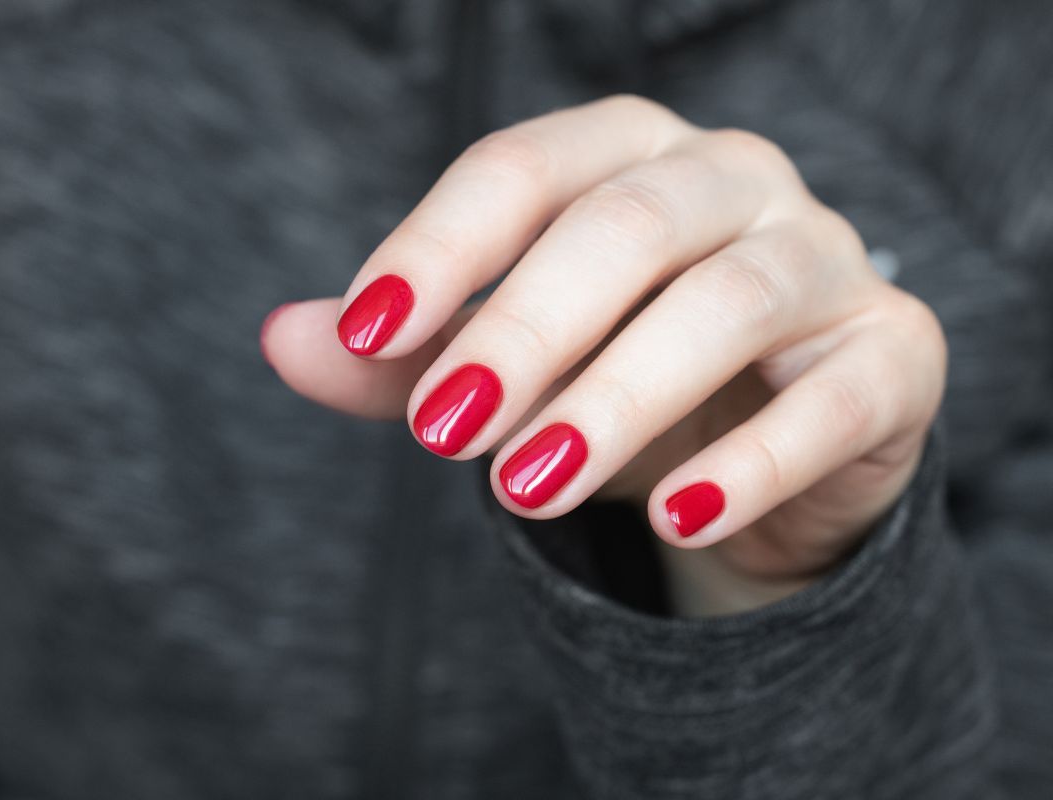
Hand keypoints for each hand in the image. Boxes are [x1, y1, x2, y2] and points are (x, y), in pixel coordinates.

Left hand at [261, 95, 946, 615]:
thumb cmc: (621, 380)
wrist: (764, 450)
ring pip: (727, 303)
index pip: (523, 171)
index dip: (440, 246)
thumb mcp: (505, 366)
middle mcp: (734, 180)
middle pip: (625, 226)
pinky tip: (675, 517)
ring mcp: (826, 260)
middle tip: (442, 430)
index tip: (366, 329)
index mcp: (629, 153)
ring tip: (528, 484)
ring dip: (616, 400)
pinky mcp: (893, 357)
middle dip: (524, 328)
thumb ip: (405, 354)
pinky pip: (831, 401)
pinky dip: (751, 462)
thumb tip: (284, 338)